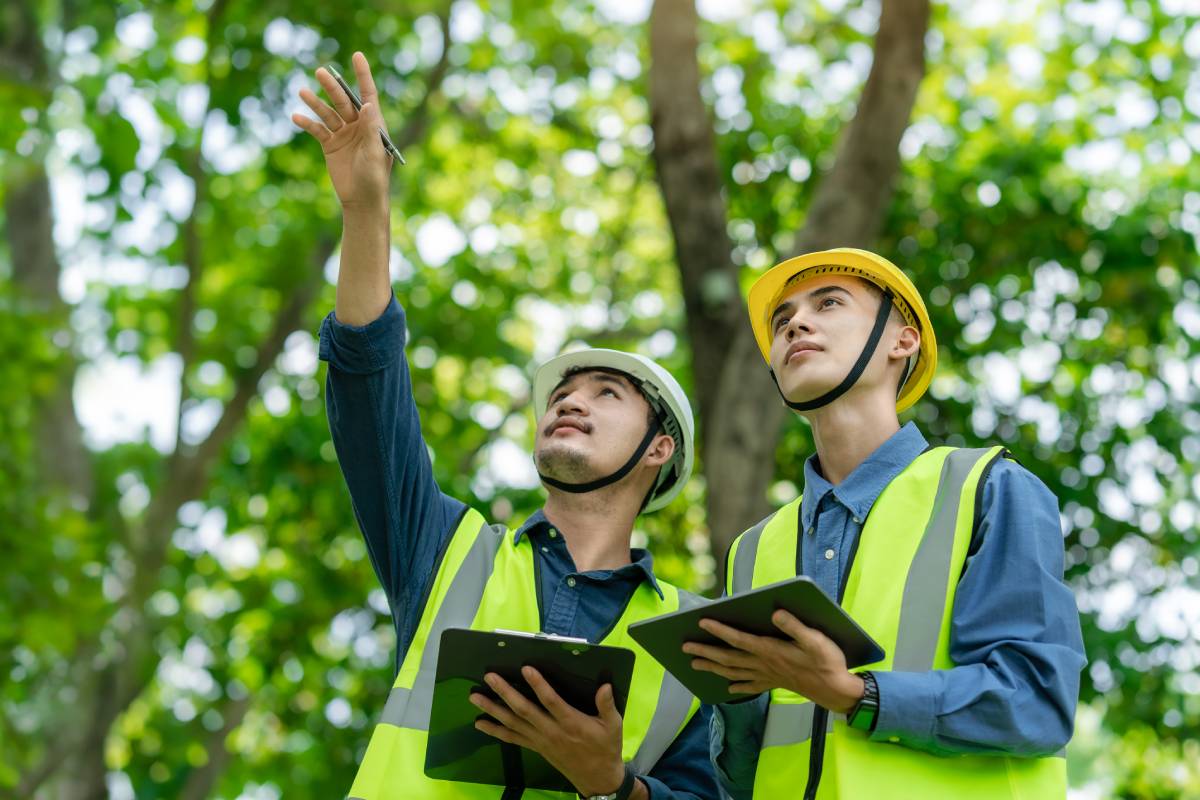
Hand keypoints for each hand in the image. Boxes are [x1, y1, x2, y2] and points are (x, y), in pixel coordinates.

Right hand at [292, 51, 391, 210]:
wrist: (361, 201)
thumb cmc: (374, 179)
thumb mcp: (374, 153)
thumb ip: (371, 129)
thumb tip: (369, 105)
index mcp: (374, 125)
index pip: (368, 95)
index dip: (363, 75)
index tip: (357, 55)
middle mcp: (358, 126)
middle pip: (344, 100)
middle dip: (332, 87)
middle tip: (320, 72)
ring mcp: (343, 134)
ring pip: (328, 113)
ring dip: (315, 103)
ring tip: (302, 92)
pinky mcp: (330, 145)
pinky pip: (317, 130)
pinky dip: (307, 123)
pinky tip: (296, 117)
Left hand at [470, 667, 627, 796]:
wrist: (598, 778)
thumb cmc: (606, 748)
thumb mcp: (613, 726)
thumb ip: (607, 705)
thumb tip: (605, 685)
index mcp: (571, 723)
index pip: (551, 701)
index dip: (538, 685)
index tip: (526, 668)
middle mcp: (551, 731)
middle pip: (524, 710)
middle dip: (505, 693)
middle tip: (490, 678)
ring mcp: (540, 740)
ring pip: (513, 723)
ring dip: (493, 710)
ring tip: (475, 698)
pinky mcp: (535, 747)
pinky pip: (512, 738)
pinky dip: (495, 731)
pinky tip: (480, 724)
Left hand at [682, 610, 865, 712]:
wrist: (836, 691)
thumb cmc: (827, 662)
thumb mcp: (816, 639)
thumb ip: (794, 626)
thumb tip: (775, 612)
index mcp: (771, 650)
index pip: (739, 639)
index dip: (720, 630)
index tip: (701, 621)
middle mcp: (764, 664)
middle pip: (728, 658)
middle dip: (705, 652)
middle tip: (684, 648)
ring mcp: (767, 676)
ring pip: (733, 672)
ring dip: (712, 668)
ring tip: (694, 665)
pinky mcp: (774, 684)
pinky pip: (749, 686)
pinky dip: (736, 686)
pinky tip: (727, 687)